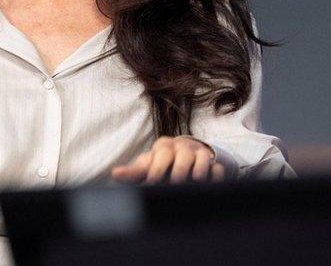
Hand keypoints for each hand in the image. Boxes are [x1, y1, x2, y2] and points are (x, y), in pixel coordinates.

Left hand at [111, 136, 225, 184]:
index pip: (161, 155)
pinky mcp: (213, 161)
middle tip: (175, 183)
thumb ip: (132, 172)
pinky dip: (216, 174)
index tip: (152, 184)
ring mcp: (198, 153)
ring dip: (199, 169)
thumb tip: (114, 174)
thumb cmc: (161, 165)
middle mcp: (182, 147)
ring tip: (195, 180)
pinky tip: (212, 182)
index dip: (157, 170)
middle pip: (182, 155)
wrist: (184, 156)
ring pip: (201, 157)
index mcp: (164, 147)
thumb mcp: (147, 166)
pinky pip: (217, 166)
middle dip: (179, 170)